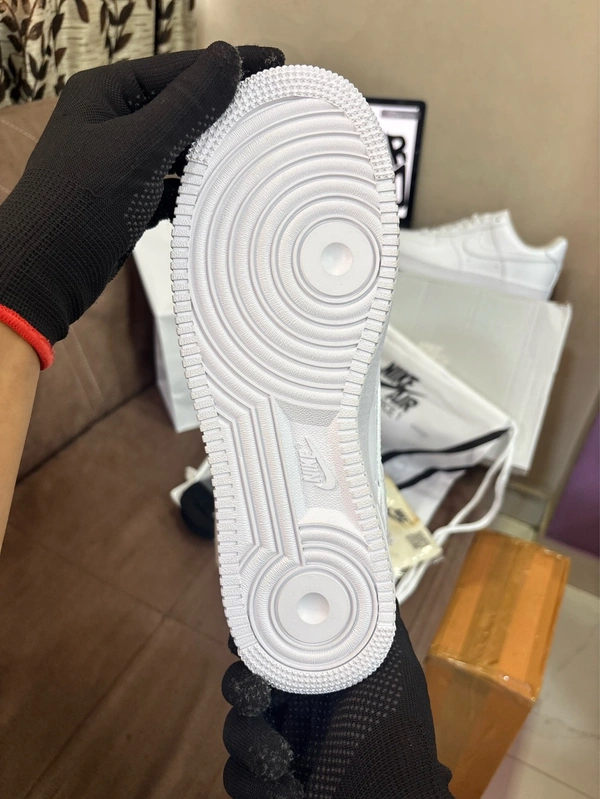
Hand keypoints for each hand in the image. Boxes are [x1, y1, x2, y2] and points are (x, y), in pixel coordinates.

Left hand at [0, 42, 283, 367]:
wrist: (46, 273)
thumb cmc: (79, 206)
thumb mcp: (141, 148)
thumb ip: (187, 105)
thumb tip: (227, 59)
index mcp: (107, 92)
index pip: (180, 69)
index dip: (228, 67)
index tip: (274, 62)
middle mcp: (112, 120)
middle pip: (181, 106)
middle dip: (223, 111)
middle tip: (271, 108)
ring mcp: (119, 160)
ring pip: (178, 147)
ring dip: (210, 153)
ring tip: (252, 152)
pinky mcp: (126, 196)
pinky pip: (170, 183)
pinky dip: (193, 189)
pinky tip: (218, 194)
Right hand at [221, 611, 453, 798]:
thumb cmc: (397, 737)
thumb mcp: (392, 666)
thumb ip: (375, 620)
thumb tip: (368, 568)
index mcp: (321, 675)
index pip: (273, 646)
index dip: (254, 639)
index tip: (245, 637)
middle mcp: (299, 706)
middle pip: (244, 682)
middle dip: (243, 687)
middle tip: (257, 696)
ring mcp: (281, 745)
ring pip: (235, 729)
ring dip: (251, 742)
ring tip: (281, 761)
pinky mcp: (268, 786)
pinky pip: (236, 776)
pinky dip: (254, 784)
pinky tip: (288, 790)